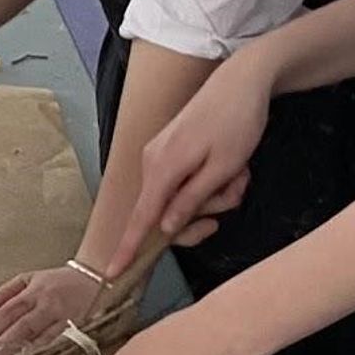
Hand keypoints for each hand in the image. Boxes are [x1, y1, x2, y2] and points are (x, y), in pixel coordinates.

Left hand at [0, 260, 111, 354]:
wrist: (96, 277)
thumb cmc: (57, 282)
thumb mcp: (28, 279)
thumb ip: (2, 295)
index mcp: (34, 291)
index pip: (7, 311)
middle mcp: (49, 304)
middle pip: (22, 326)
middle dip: (1, 344)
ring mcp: (66, 318)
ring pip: (42, 338)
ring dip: (23, 353)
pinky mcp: (81, 330)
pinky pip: (61, 345)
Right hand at [113, 45, 278, 269]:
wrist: (243, 80)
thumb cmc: (236, 122)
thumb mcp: (221, 168)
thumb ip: (190, 200)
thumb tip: (164, 228)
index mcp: (162, 168)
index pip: (141, 218)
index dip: (128, 249)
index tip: (112, 274)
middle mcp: (152, 162)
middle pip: (166, 213)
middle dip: (203, 212)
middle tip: (233, 192)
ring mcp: (160, 155)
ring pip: (181, 199)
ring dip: (213, 195)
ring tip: (238, 173)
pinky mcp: (170, 151)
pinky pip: (185, 183)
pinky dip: (209, 182)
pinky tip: (231, 166)